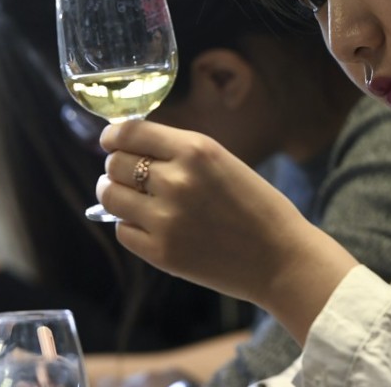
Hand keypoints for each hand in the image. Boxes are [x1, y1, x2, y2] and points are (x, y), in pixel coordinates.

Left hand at [97, 121, 357, 342]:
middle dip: (117, 166)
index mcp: (195, 150)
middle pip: (114, 163)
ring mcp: (165, 219)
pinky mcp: (160, 253)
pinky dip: (130, 226)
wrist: (280, 258)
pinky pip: (122, 230)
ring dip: (114, 194)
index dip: (113, 136)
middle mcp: (175, 180)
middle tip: (128, 175)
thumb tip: (132, 147)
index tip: (111, 141)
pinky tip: (149, 225)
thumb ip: (178, 152)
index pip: (129, 132)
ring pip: (109, 196)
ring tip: (129, 199)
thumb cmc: (256, 206)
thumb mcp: (222, 161)